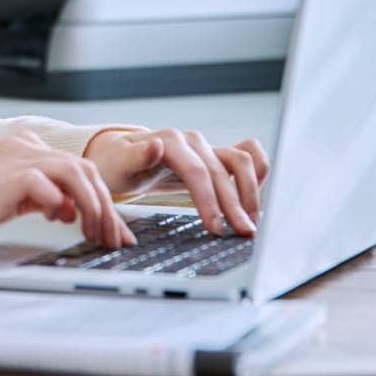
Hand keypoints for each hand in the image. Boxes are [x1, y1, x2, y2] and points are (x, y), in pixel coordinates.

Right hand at [0, 132, 136, 248]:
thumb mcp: (9, 198)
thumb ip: (40, 197)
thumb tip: (71, 210)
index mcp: (24, 147)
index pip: (78, 168)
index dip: (103, 200)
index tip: (114, 229)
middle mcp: (24, 146)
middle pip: (85, 168)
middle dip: (107, 206)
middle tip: (114, 238)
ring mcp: (16, 158)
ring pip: (76, 172)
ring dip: (94, 207)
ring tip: (96, 234)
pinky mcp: (7, 176)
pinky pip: (49, 186)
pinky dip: (62, 204)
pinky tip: (58, 220)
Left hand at [83, 128, 269, 237]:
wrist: (121, 157)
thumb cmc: (117, 165)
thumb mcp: (117, 164)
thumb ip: (136, 156)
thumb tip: (156, 145)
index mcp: (169, 141)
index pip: (197, 172)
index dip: (209, 201)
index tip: (215, 228)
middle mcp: (192, 141)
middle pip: (222, 172)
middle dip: (234, 205)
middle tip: (243, 234)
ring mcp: (206, 147)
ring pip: (241, 162)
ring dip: (251, 191)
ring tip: (251, 222)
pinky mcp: (214, 157)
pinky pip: (246, 157)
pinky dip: (258, 174)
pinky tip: (258, 198)